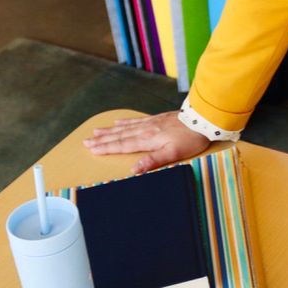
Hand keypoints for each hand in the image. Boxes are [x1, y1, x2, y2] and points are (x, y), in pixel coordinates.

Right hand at [83, 112, 208, 173]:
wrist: (202, 120)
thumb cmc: (190, 139)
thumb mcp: (173, 154)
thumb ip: (153, 161)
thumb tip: (134, 169)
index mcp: (148, 140)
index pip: (123, 145)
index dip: (106, 148)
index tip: (91, 149)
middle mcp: (146, 130)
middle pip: (120, 135)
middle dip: (102, 139)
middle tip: (86, 141)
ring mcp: (151, 123)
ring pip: (125, 127)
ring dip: (110, 130)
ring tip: (96, 131)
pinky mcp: (157, 118)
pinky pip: (136, 120)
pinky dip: (125, 121)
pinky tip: (118, 122)